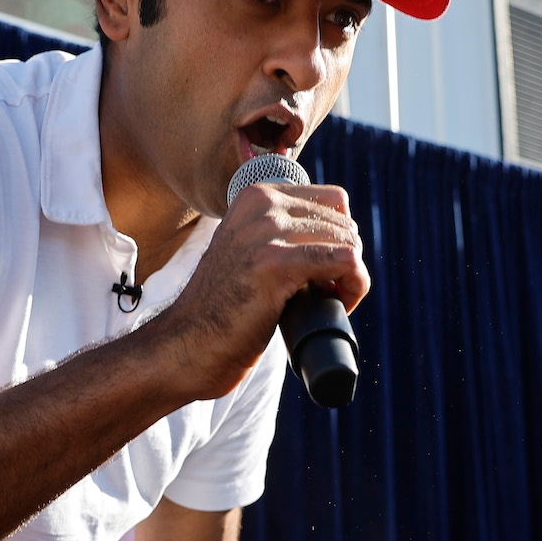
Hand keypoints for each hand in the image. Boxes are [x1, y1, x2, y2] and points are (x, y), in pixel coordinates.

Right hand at [151, 181, 369, 401]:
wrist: (186, 345)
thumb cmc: (224, 310)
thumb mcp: (251, 252)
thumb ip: (283, 233)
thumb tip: (346, 236)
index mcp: (256, 195)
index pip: (333, 201)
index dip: (340, 238)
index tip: (325, 272)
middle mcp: (261, 204)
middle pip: (344, 222)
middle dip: (348, 259)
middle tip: (329, 294)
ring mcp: (266, 231)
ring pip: (349, 241)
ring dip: (352, 277)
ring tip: (331, 302)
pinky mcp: (275, 263)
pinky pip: (345, 261)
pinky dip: (355, 285)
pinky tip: (341, 306)